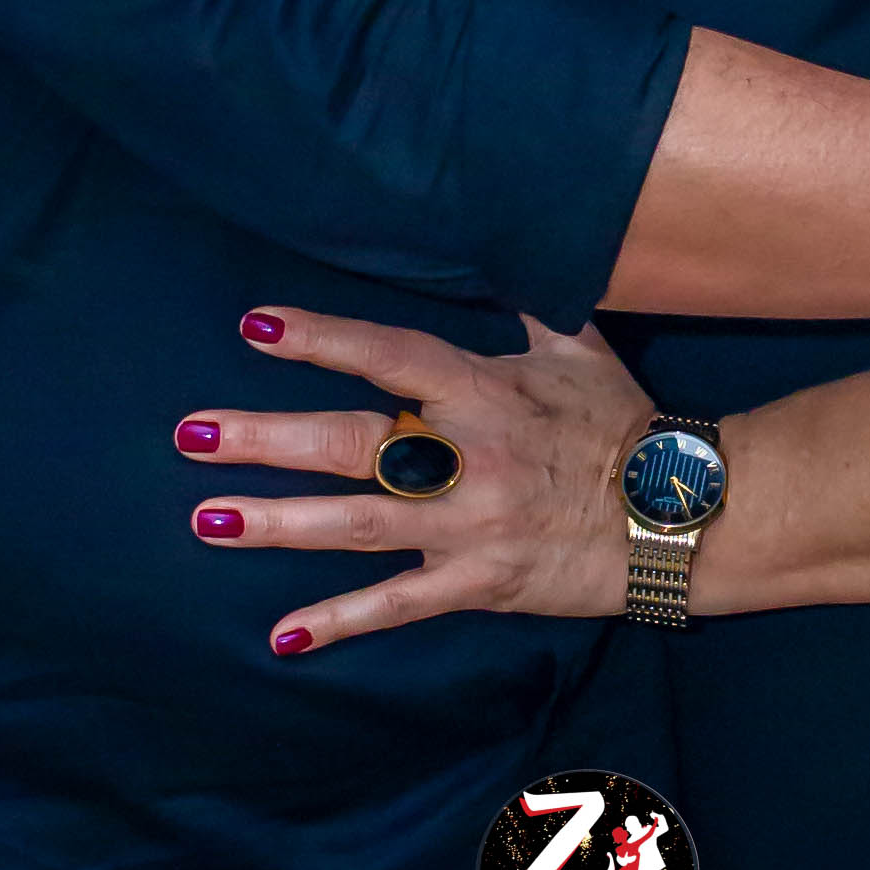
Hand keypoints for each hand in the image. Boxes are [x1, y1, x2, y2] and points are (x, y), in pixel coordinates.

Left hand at [180, 306, 650, 654]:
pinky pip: (399, 604)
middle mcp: (464, 453)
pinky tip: (283, 636)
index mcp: (482, 389)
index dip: (322, 339)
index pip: (388, 354)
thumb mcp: (577, 346)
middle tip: (189, 434)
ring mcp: (467, 523)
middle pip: (349, 442)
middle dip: (265, 438)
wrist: (680, 515)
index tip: (254, 324)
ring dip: (278, 522)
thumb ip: (525, 299)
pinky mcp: (479, 581)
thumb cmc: (622, 423)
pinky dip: (341, 621)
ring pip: (357, 523)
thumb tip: (496, 233)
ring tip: (207, 519)